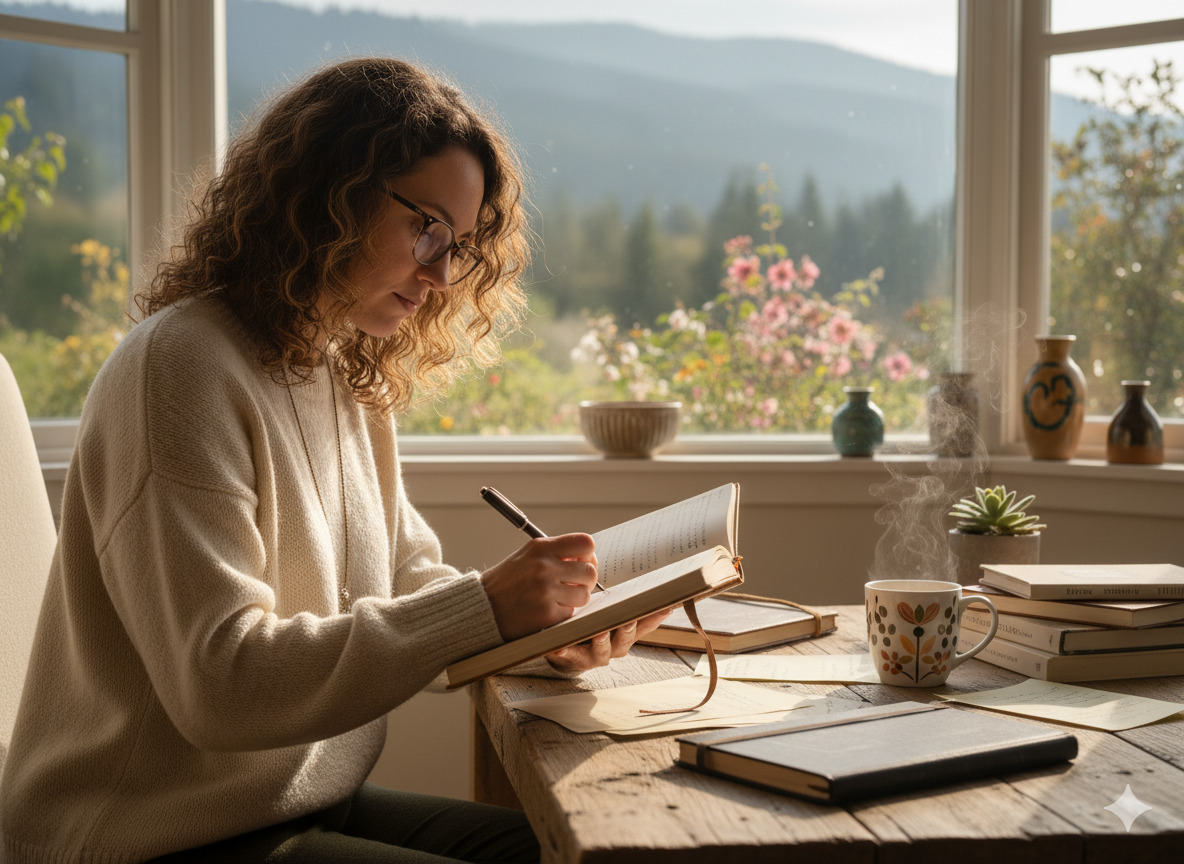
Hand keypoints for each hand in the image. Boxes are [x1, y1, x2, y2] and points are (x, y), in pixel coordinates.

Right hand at [480, 533, 597, 640]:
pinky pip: (570, 613)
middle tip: (574, 586)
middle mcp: (544, 567)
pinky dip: (562, 614)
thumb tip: (589, 558)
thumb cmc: (507, 582)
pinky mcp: (545, 614)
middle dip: (585, 581)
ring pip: (584, 595)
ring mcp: (545, 591)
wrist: (481, 607)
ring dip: (576, 600)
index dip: (588, 555)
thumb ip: (555, 553)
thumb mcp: (527, 556)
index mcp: (541, 548)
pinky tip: (547, 611)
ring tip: (559, 599)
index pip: (585, 543)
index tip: (581, 563)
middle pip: (589, 571)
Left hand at [544, 606, 674, 674]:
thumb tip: (662, 589)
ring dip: (601, 641)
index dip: (655, 617)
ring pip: (602, 650)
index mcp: (627, 635)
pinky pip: (568, 655)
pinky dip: (564, 651)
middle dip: (628, 629)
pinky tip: (559, 646)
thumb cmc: (598, 627)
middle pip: (625, 640)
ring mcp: (595, 655)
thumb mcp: (617, 616)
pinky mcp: (573, 658)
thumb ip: (636, 606)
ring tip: (599, 633)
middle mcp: (615, 648)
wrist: (572, 653)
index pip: (645, 626)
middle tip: (629, 619)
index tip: (666, 606)